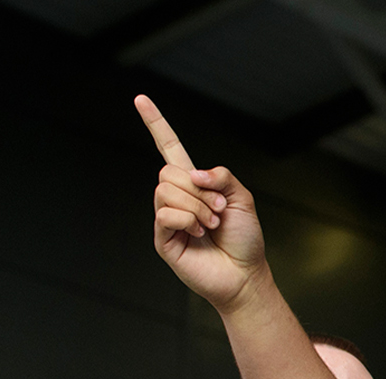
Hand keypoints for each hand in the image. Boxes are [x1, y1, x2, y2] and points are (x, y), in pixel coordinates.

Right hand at [135, 96, 270, 312]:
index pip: (169, 148)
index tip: (140, 98)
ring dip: (196, 206)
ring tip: (211, 225)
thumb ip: (222, 176)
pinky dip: (187, 219)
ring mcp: (167, 217)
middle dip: (199, 189)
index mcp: (194, 184)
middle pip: (168, 171)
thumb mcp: (243, 198)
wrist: (245, 274)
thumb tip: (193, 173)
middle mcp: (176, 197)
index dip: (156, 124)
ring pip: (166, 190)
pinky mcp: (162, 237)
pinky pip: (165, 213)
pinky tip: (198, 234)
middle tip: (218, 211)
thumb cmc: (245, 239)